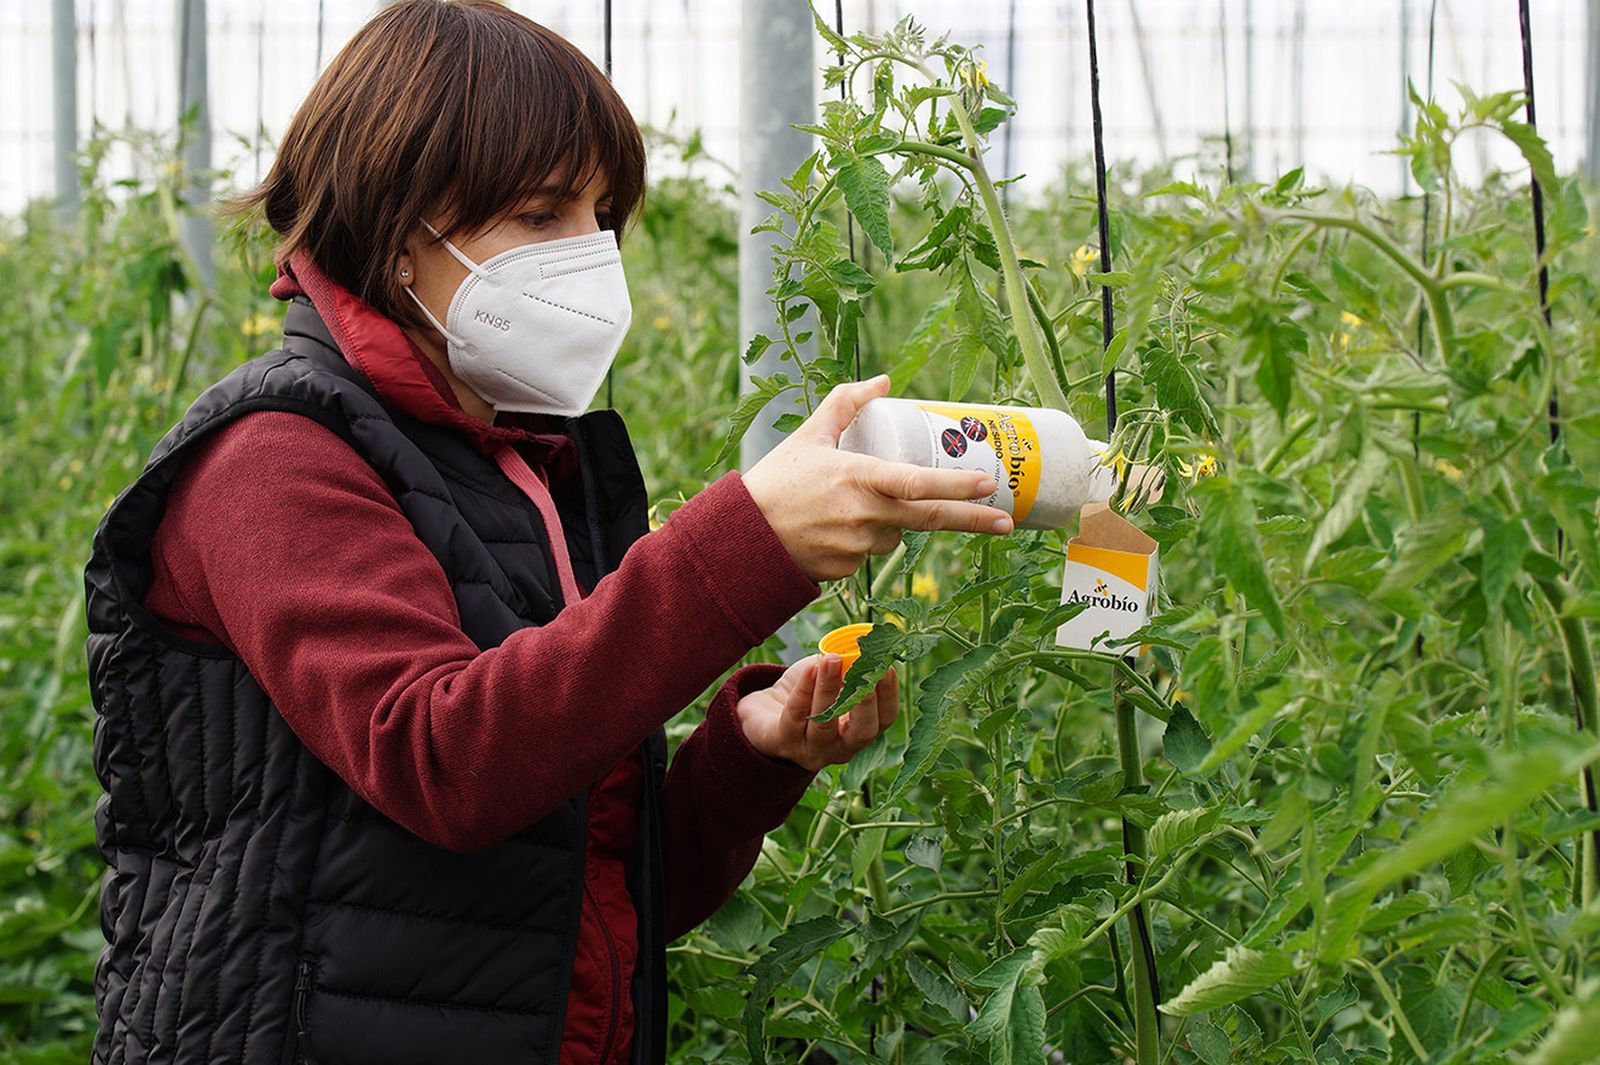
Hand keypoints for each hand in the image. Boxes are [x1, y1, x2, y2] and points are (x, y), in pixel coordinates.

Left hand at [736, 654, 898, 772]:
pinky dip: (804, 689)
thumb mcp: (832, 678)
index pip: (884, 720)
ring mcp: (811, 750)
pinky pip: (796, 716)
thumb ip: (849, 666)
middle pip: (862, 732)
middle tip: (865, 671)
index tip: (886, 666)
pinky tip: (811, 668)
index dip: (889, 695)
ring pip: (824, 724)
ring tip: (831, 660)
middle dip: (865, 701)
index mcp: (859, 731)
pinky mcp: (783, 743)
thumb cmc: (807, 692)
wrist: (766, 710)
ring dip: (829, 689)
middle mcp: (840, 748)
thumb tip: (864, 645)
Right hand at [741, 375, 1014, 581]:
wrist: (741, 536)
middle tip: (1005, 522)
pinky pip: (871, 552)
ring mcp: (856, 547)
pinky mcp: (847, 570)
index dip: (957, 486)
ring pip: (895, 533)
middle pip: (929, 519)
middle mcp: (863, 516)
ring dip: (891, 520)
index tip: (988, 484)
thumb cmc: (775, 481)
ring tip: (849, 506)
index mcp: (857, 478)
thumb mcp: (809, 435)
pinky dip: (865, 538)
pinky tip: (834, 528)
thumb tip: (884, 382)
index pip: (918, 485)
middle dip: (973, 521)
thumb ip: (846, 403)